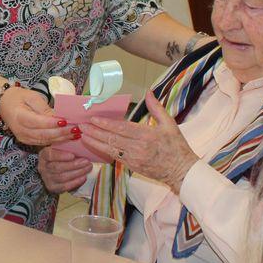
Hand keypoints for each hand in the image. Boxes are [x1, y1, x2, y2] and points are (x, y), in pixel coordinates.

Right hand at [0, 86, 72, 148]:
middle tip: (76, 129)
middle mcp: (20, 130)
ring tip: (76, 134)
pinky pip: (43, 143)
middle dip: (61, 133)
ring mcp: (24, 138)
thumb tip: (59, 117)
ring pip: (45, 141)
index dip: (52, 123)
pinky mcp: (28, 141)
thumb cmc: (19, 97)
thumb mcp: (31, 96)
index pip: (38, 122)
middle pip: (43, 134)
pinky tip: (67, 137)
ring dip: (61, 138)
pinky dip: (56, 141)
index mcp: (19, 116)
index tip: (66, 121)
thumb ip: (44, 108)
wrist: (4, 105)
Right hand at [37, 144, 90, 193]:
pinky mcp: (52, 188)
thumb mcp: (60, 148)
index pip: (49, 155)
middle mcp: (42, 167)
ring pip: (62, 177)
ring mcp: (47, 179)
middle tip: (86, 161)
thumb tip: (78, 135)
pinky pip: (64, 187)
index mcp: (43, 155)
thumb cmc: (61, 156)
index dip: (61, 156)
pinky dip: (75, 182)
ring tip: (88, 168)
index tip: (73, 155)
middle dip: (74, 165)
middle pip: (57, 167)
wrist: (54, 171)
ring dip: (77, 173)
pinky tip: (84, 177)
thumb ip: (67, 144)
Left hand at [79, 93, 195, 189]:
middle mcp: (138, 148)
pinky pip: (114, 157)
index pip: (121, 128)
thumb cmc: (176, 146)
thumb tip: (148, 92)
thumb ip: (156, 108)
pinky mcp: (132, 167)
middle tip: (81, 126)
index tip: (93, 119)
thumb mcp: (170, 124)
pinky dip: (103, 151)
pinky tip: (94, 146)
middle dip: (94, 132)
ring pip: (110, 149)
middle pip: (111, 139)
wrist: (181, 170)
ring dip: (94, 142)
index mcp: (146, 135)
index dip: (105, 124)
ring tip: (83, 135)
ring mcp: (133, 159)